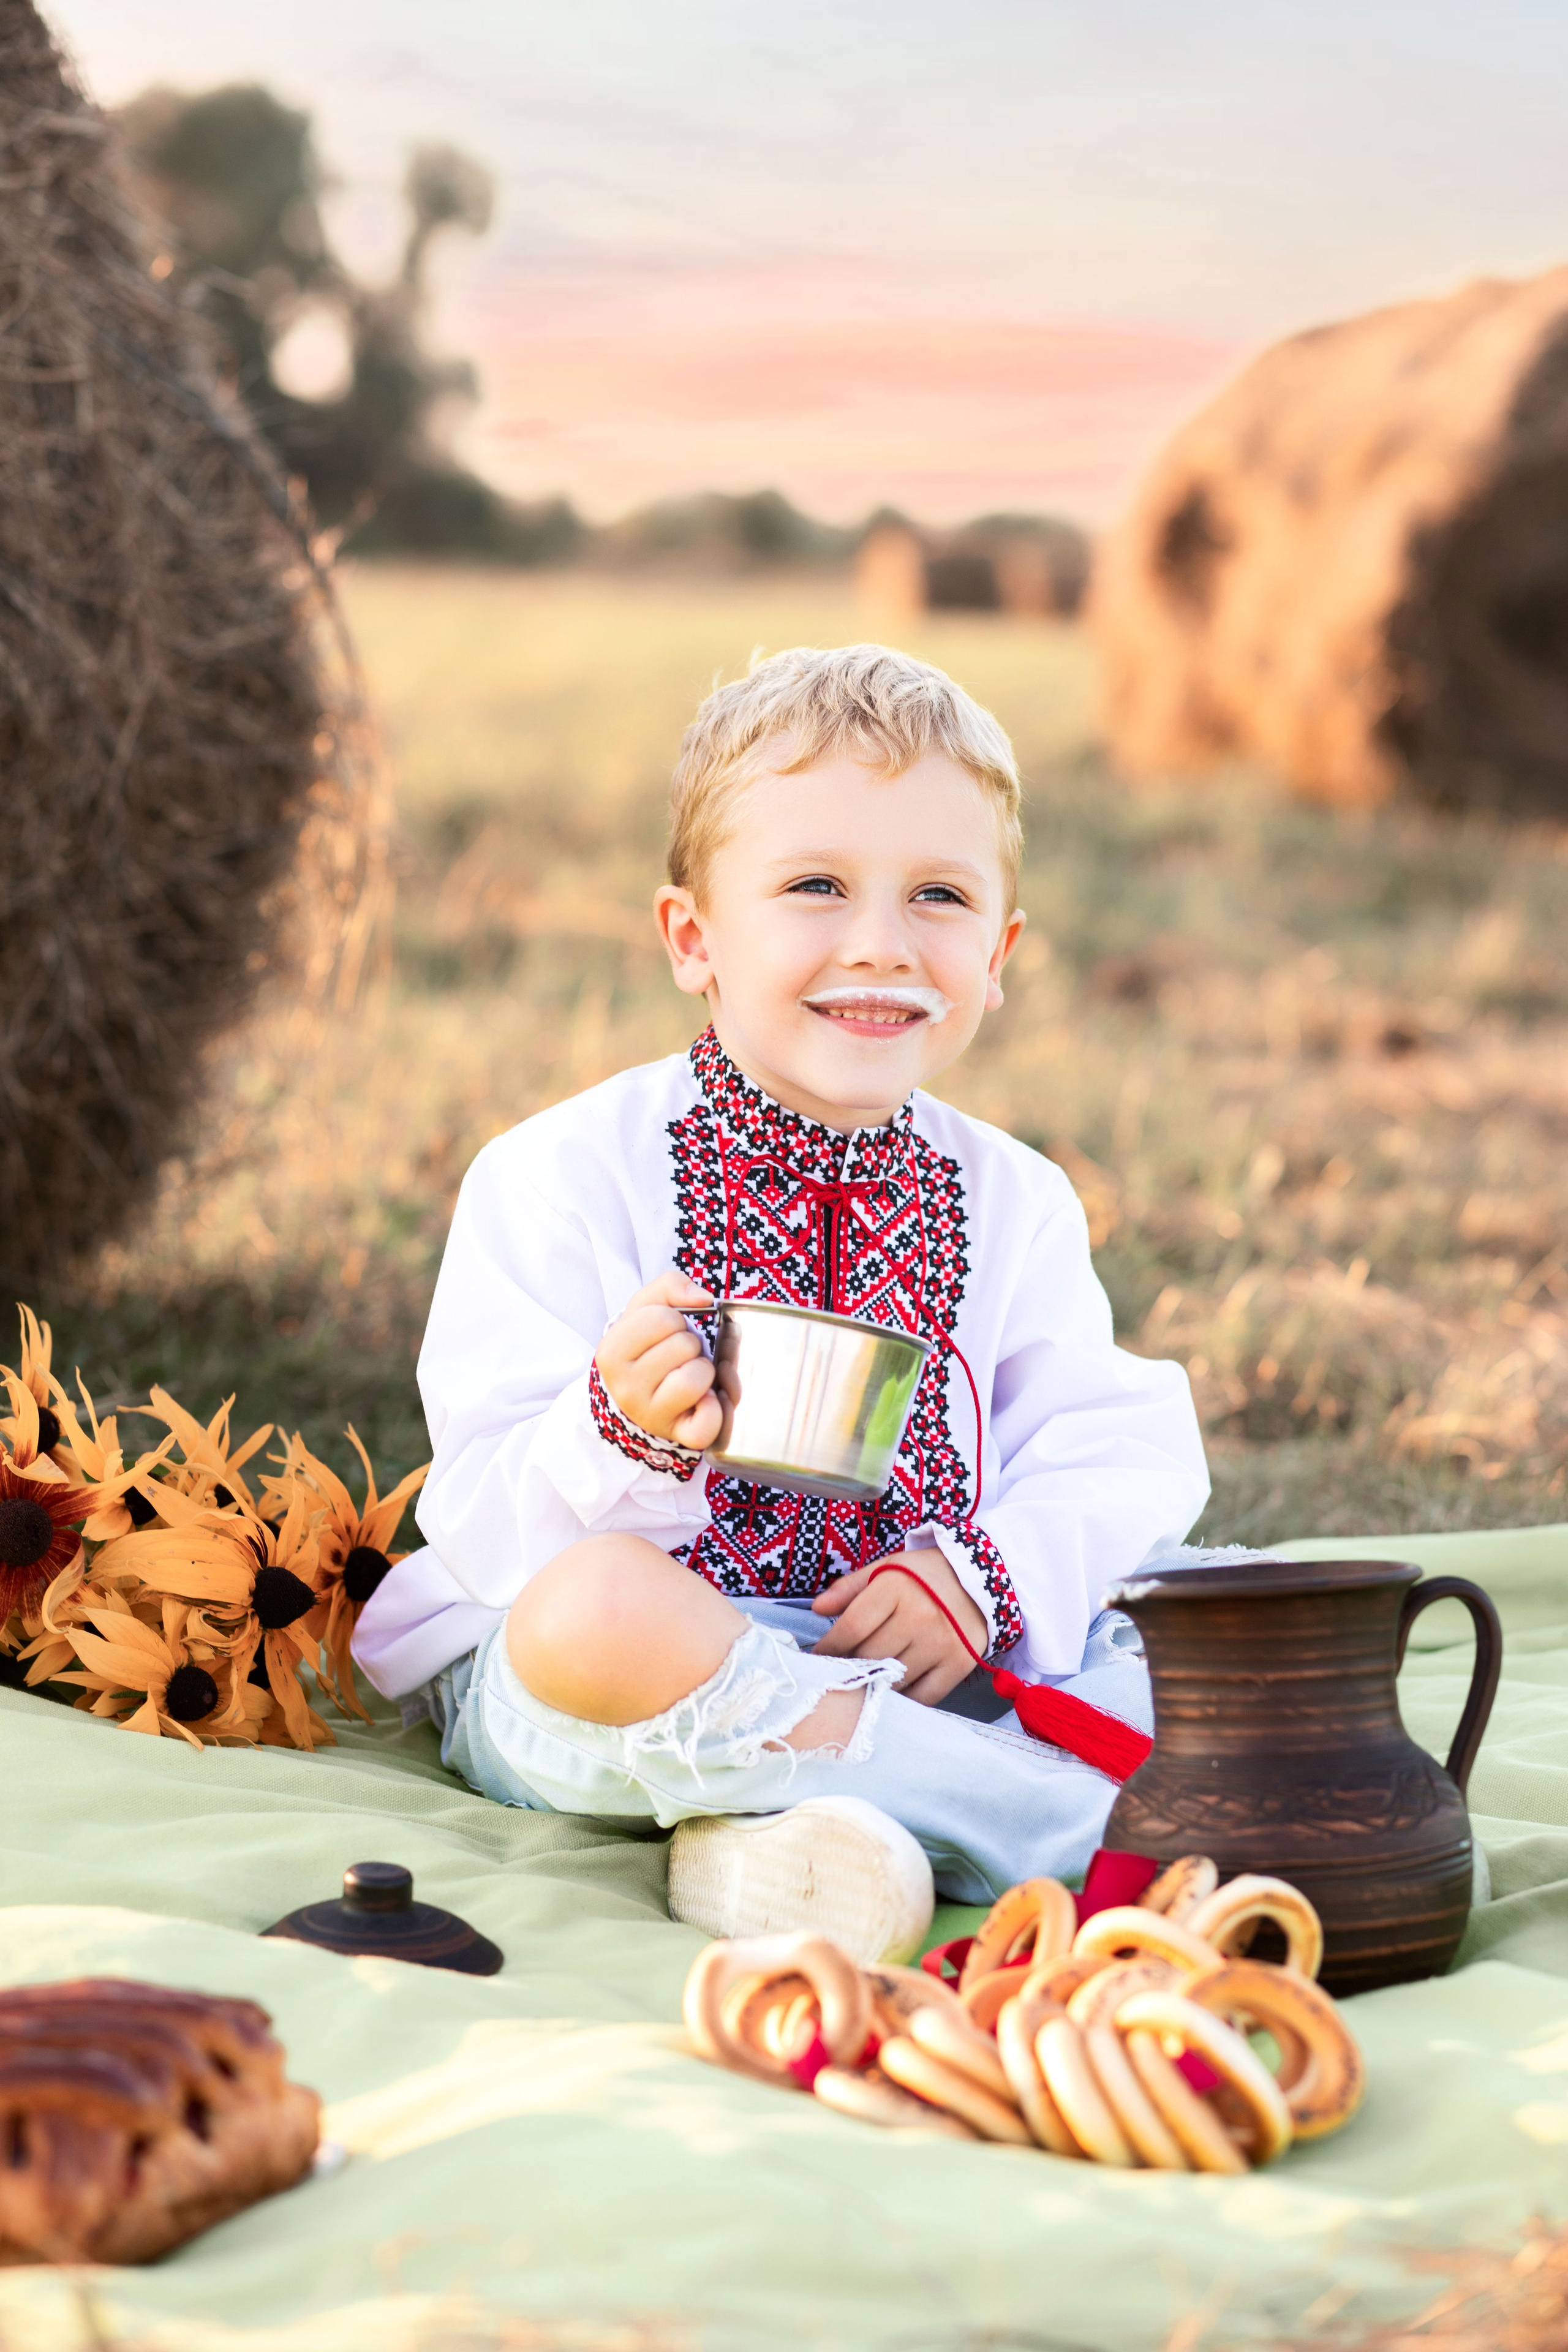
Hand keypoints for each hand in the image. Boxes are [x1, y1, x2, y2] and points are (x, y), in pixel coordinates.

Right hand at [595, 1272, 720, 1449]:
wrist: (635, 1400)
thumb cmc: (646, 1349)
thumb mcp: (645, 1309)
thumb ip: (669, 1286)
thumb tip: (703, 1297)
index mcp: (612, 1353)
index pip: (662, 1318)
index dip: (674, 1319)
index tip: (667, 1332)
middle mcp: (626, 1388)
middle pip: (683, 1345)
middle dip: (690, 1344)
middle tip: (679, 1356)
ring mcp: (651, 1416)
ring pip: (696, 1378)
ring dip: (705, 1371)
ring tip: (691, 1374)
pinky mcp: (680, 1437)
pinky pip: (707, 1423)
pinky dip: (717, 1409)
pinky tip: (706, 1401)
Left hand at [810, 1547, 987, 1705]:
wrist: (979, 1580)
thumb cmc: (922, 1576)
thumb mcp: (886, 1568)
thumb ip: (850, 1588)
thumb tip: (817, 1609)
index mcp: (896, 1587)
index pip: (852, 1627)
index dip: (829, 1647)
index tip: (819, 1656)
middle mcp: (919, 1616)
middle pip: (871, 1657)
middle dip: (850, 1666)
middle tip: (840, 1669)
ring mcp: (941, 1642)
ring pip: (894, 1680)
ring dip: (876, 1683)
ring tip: (866, 1679)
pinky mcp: (959, 1664)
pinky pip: (924, 1696)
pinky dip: (906, 1698)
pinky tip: (895, 1689)